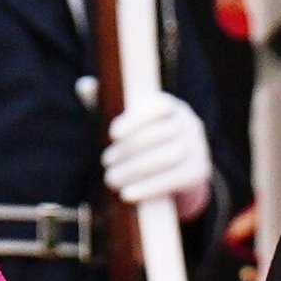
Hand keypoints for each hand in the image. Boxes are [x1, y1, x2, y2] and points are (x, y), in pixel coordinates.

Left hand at [103, 91, 211, 221]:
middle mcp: (189, 123)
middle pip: (159, 135)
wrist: (179, 169)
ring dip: (134, 170)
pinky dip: (148, 188)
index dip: (137, 119)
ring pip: (166, 158)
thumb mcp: (127, 122)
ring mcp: (197, 147)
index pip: (160, 106)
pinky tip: (127, 194)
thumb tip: (83, 85)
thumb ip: (105, 103)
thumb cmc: (143, 140)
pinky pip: (173, 179)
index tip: (113, 133)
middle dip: (128, 150)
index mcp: (172, 106)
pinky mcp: (198, 171)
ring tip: (111, 179)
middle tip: (106, 161)